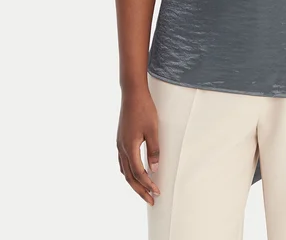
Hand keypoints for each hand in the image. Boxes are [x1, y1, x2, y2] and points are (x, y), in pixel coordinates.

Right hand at [116, 87, 160, 204]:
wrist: (132, 93)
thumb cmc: (144, 109)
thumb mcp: (153, 129)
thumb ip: (154, 149)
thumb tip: (154, 169)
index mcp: (129, 147)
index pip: (138, 173)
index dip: (147, 184)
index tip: (157, 192)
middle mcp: (122, 148)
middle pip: (129, 176)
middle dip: (140, 190)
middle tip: (151, 200)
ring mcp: (119, 144)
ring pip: (124, 171)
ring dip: (134, 183)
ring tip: (144, 191)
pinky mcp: (120, 140)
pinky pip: (122, 162)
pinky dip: (129, 172)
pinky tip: (134, 174)